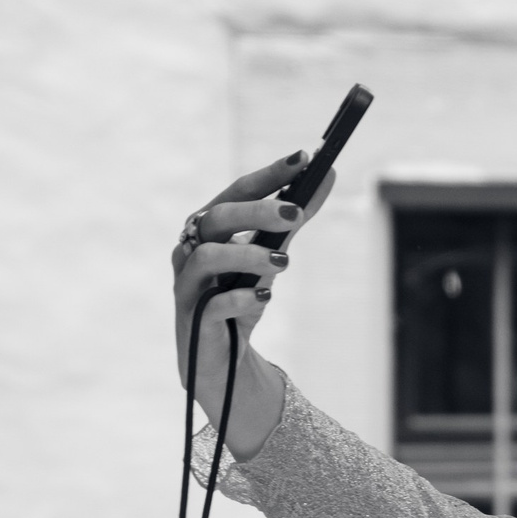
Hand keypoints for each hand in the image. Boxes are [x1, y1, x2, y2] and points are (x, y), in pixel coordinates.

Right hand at [171, 153, 333, 458]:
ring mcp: (187, 284)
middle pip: (217, 218)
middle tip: (297, 213)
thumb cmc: (240, 296)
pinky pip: (211, 304)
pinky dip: (240, 298)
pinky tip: (264, 297)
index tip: (303, 159)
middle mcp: (191, 249)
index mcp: (208, 227)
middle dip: (257, 212)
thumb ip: (293, 220)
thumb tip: (329, 175)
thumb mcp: (270, 255)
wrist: (221, 357)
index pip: (236, 191)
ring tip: (284, 262)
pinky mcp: (192, 320)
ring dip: (248, 255)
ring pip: (208, 257)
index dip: (267, 176)